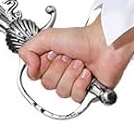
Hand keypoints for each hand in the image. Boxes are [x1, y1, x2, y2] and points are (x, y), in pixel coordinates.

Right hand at [17, 15, 133, 104]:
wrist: (105, 43)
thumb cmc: (83, 38)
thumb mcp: (47, 36)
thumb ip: (28, 50)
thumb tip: (28, 68)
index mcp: (50, 62)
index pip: (35, 76)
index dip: (43, 67)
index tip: (52, 55)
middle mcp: (61, 73)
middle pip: (47, 85)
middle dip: (59, 68)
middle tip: (70, 57)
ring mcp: (74, 83)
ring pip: (61, 92)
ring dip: (71, 74)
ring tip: (81, 64)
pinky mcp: (87, 92)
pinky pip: (76, 97)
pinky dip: (82, 83)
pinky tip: (88, 73)